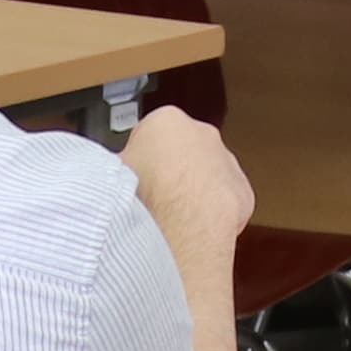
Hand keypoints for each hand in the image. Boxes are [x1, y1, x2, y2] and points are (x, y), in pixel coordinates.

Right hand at [124, 104, 256, 254]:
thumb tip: (107, 180)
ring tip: (173, 220)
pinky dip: (211, 215)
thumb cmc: (143, 198)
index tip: (135, 180)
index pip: (150, 137)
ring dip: (193, 195)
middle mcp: (201, 134)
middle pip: (182, 153)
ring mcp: (226, 161)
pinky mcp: (242, 191)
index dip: (140, 161)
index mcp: (166, 122)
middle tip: (154, 200)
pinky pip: (224, 202)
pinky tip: (194, 228)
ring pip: (206, 177)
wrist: (179, 228)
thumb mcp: (110, 174)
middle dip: (171, 174)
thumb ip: (116, 169)